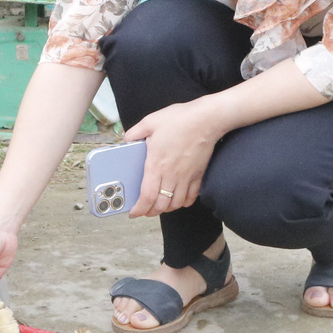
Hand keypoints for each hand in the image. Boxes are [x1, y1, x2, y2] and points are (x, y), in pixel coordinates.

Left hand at [123, 100, 221, 215]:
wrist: (206, 119)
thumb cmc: (179, 119)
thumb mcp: (150, 122)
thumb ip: (135, 133)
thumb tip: (126, 140)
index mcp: (156, 164)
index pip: (147, 195)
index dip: (140, 208)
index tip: (134, 213)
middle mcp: (171, 175)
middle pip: (162, 204)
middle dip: (151, 212)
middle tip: (145, 210)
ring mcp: (187, 177)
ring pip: (177, 203)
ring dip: (167, 208)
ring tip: (160, 205)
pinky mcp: (198, 175)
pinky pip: (192, 197)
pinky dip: (184, 202)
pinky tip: (179, 199)